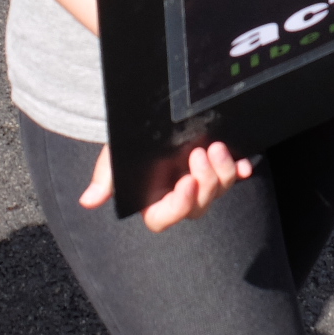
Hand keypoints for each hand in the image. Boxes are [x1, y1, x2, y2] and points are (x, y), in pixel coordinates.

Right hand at [79, 140, 254, 232]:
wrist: (149, 116)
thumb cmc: (130, 142)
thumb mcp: (116, 156)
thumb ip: (105, 178)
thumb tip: (88, 201)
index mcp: (153, 200)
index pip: (164, 218)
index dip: (178, 206)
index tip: (185, 183)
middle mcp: (180, 196)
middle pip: (197, 206)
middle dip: (203, 183)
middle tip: (200, 155)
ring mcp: (201, 183)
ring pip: (217, 191)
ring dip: (221, 173)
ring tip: (216, 146)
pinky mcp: (218, 168)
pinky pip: (235, 177)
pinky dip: (241, 171)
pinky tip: (245, 164)